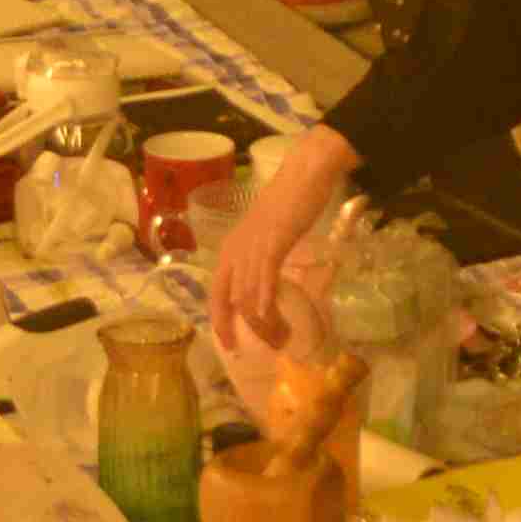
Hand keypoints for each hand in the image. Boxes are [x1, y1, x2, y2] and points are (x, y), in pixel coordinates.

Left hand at [208, 127, 363, 368]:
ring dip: (263, 323)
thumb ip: (264, 259)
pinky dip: (266, 302)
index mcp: (230, 250)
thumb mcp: (268, 237)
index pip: (216, 294)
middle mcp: (234, 251)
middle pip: (229, 302)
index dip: (220, 323)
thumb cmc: (290, 204)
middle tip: (270, 346)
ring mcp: (251, 247)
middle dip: (246, 330)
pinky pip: (263, 280)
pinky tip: (274, 318)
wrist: (305, 175)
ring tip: (282, 338)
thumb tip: (269, 285)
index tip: (231, 345)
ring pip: (247, 296)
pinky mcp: (270, 243)